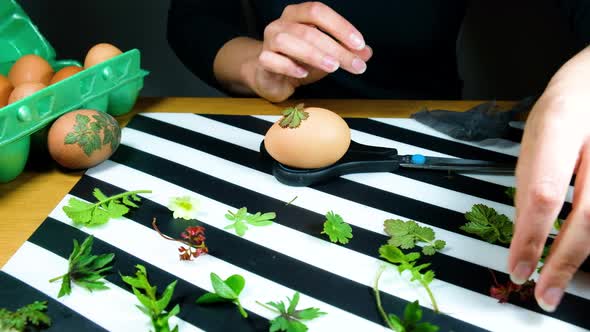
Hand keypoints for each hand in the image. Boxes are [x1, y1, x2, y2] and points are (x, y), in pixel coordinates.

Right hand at [243, 2, 371, 101]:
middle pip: (309, 30)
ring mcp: (269, 42)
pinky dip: (289, 66)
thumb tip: (367, 53)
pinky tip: (303, 74)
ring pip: (288, 41)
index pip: (318, 11)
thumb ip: (346, 52)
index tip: (359, 45)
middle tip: (355, 65)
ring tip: (333, 67)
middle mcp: (281, 24)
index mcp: (297, 15)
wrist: (269, 76)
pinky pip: (272, 60)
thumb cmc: (298, 61)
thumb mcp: (326, 55)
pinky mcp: (262, 61)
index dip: (340, 26)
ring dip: (314, 54)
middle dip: (336, 48)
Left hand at [508, 47, 589, 311]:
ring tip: (561, 279)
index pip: (544, 193)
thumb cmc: (568, 106)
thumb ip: (530, 180)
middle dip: (564, 262)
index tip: (519, 268)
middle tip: (546, 293)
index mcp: (561, 126)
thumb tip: (522, 233)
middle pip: (589, 216)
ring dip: (584, 254)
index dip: (532, 237)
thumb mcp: (536, 134)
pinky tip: (582, 250)